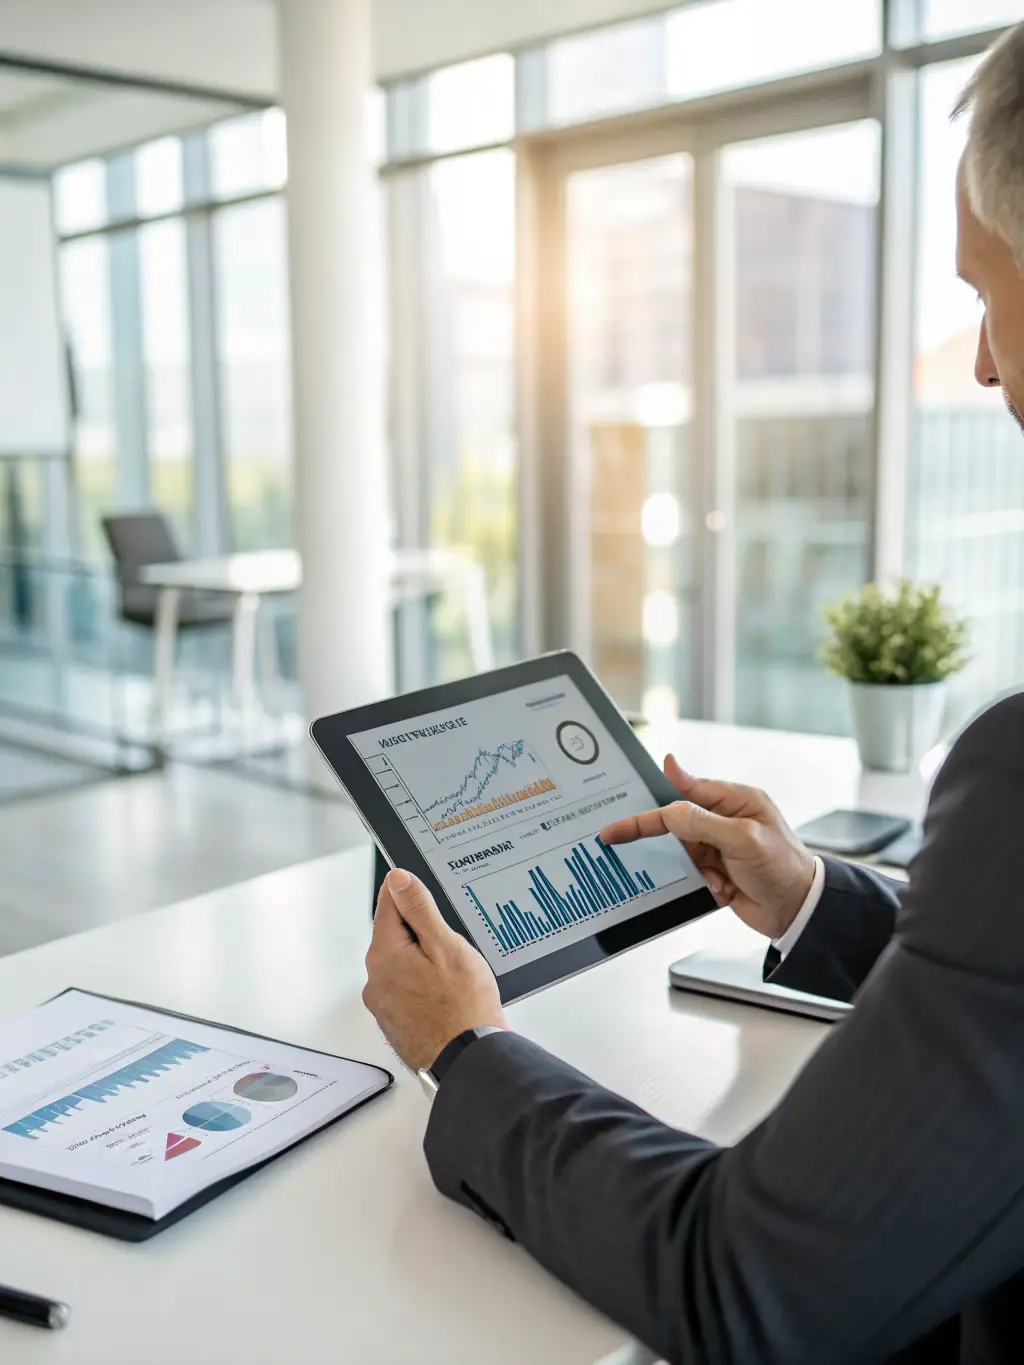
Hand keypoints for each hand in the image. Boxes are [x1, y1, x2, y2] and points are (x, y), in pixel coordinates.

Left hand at [363, 868, 507, 1072]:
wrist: (468, 1061)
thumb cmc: (462, 1009)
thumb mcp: (446, 946)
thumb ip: (419, 910)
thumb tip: (399, 880)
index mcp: (384, 955)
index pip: (387, 905)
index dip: (406, 892)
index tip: (417, 885)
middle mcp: (376, 980)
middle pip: (395, 937)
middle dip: (421, 934)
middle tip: (452, 943)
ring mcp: (384, 1004)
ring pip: (402, 965)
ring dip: (423, 962)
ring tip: (454, 977)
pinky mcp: (396, 1022)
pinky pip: (407, 990)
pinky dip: (424, 986)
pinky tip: (448, 995)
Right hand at [599, 754, 815, 939]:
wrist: (799, 912)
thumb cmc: (784, 867)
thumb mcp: (742, 839)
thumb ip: (701, 820)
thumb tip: (671, 795)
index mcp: (734, 801)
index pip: (681, 799)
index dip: (648, 811)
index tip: (619, 824)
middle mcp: (724, 820)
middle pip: (677, 826)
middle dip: (667, 843)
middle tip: (627, 846)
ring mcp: (720, 847)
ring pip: (682, 854)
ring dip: (694, 870)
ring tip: (716, 878)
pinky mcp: (717, 871)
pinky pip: (692, 875)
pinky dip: (703, 885)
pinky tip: (725, 889)